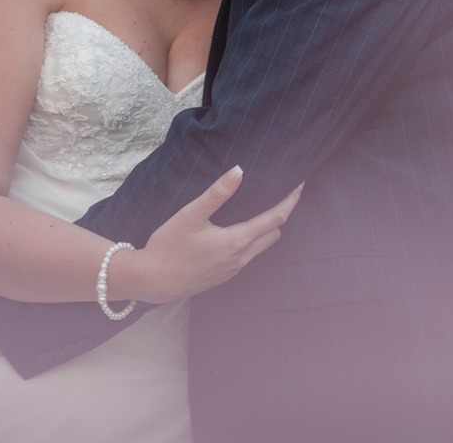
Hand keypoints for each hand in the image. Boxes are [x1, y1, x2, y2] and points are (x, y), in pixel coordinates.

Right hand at [111, 166, 303, 304]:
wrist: (152, 281)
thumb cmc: (168, 247)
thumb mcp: (190, 215)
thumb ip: (217, 193)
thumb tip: (239, 171)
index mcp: (237, 241)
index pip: (276, 218)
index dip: (290, 200)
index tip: (300, 184)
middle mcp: (241, 258)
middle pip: (273, 233)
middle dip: (280, 213)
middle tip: (280, 192)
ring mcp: (233, 269)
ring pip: (261, 246)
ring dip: (266, 228)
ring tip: (260, 207)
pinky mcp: (224, 275)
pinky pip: (248, 255)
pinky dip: (252, 239)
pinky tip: (237, 229)